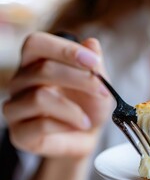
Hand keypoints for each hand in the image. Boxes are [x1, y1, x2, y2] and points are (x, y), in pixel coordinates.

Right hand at [2, 32, 112, 158]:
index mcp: (35, 62)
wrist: (86, 137)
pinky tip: (77, 127)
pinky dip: (67, 125)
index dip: (65, 49)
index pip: (36, 43)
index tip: (94, 62)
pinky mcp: (19, 133)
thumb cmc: (89, 105)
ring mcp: (16, 108)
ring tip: (89, 119)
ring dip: (74, 109)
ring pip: (40, 98)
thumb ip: (94, 64)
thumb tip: (92, 43)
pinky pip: (41, 125)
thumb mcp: (98, 83)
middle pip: (43, 69)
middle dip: (81, 79)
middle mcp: (20, 81)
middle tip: (104, 91)